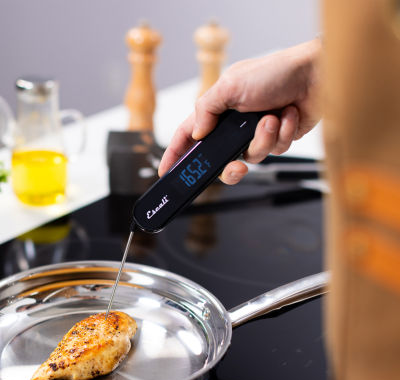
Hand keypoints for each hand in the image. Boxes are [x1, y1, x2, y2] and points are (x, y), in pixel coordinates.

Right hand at [158, 38, 321, 183]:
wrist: (315, 76)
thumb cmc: (274, 73)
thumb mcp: (230, 85)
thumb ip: (207, 109)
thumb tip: (196, 133)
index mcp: (217, 110)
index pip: (188, 135)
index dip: (176, 154)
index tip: (166, 171)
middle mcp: (234, 125)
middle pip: (220, 159)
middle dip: (230, 168)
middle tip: (236, 167)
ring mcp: (255, 134)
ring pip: (252, 157)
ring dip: (263, 139)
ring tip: (271, 119)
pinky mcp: (277, 139)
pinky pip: (274, 151)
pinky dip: (282, 134)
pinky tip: (287, 116)